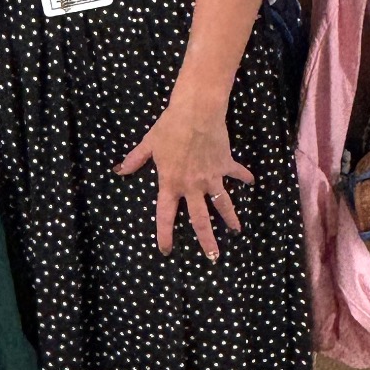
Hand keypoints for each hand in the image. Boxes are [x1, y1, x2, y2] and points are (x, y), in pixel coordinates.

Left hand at [115, 100, 253, 260]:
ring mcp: (211, 177)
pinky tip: (251, 182)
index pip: (166, 215)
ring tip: (236, 231)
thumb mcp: (149, 143)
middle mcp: (192, 186)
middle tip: (213, 257)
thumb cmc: (169, 127)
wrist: (196, 112)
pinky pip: (235, 173)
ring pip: (222, 204)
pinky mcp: (224, 164)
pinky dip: (243, 177)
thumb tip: (119, 170)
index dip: (164, 235)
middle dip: (207, 240)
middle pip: (200, 219)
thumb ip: (135, 159)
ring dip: (230, 218)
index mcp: (170, 183)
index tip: (166, 250)